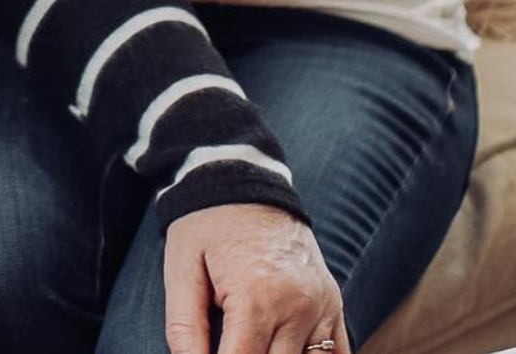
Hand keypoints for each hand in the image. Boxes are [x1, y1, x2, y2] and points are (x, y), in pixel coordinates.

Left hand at [163, 205, 347, 353]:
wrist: (244, 179)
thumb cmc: (206, 224)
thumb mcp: (181, 267)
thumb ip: (184, 326)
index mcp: (256, 299)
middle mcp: (297, 308)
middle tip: (230, 345)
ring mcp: (322, 307)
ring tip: (253, 344)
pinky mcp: (334, 304)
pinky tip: (286, 351)